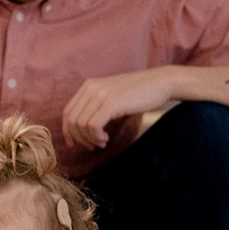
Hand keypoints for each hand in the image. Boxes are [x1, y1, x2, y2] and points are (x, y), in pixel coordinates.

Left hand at [61, 67, 180, 149]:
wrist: (161, 82)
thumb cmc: (139, 93)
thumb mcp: (112, 98)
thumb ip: (97, 108)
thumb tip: (83, 131)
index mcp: (88, 86)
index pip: (67, 112)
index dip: (67, 131)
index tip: (74, 144)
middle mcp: (91, 88)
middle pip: (72, 120)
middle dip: (80, 138)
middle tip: (93, 146)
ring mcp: (100, 94)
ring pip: (81, 125)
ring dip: (90, 139)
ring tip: (103, 142)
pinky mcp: (111, 102)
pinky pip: (93, 126)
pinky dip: (97, 137)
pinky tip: (106, 138)